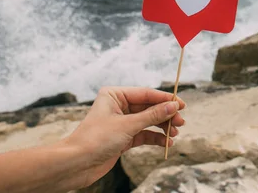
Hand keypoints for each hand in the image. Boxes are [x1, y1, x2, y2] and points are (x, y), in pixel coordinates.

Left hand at [65, 87, 185, 187]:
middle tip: (180, 122)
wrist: (76, 164)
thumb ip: (152, 116)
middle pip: (149, 107)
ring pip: (148, 121)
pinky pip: (144, 134)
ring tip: (174, 134)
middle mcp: (118, 106)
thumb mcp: (128, 125)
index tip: (181, 105)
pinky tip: (166, 143)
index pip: (146, 94)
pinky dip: (155, 138)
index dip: (165, 100)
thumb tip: (173, 106)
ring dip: (162, 127)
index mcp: (115, 95)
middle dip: (165, 115)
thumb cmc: (95, 139)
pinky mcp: (123, 138)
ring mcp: (121, 122)